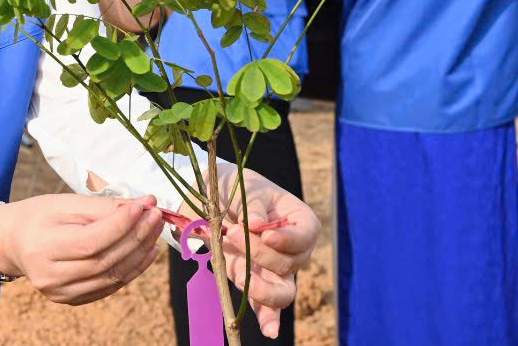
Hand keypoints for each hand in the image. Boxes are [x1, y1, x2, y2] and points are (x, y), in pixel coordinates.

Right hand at [0, 194, 162, 304]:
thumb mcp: (65, 203)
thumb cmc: (39, 216)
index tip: (144, 206)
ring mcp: (61, 293)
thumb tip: (143, 206)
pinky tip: (145, 251)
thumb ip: (103, 207)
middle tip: (156, 215)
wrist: (14, 243)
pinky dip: (132, 269)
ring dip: (140, 253)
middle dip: (137, 236)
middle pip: (105, 260)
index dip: (122, 225)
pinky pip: (109, 286)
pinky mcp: (71, 300)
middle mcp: (50, 277)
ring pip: (112, 277)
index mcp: (43, 248)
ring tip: (155, 231)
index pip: (92, 241)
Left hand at [213, 168, 320, 338]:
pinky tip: (269, 331)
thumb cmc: (235, 187)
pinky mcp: (256, 284)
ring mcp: (276, 270)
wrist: (210, 200)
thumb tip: (256, 226)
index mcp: (297, 218)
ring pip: (283, 292)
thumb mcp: (245, 186)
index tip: (265, 234)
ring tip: (240, 272)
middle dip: (260, 253)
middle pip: (290, 264)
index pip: (307, 234)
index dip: (289, 239)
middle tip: (232, 233)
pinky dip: (269, 318)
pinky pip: (267, 307)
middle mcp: (292, 248)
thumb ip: (253, 205)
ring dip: (262, 288)